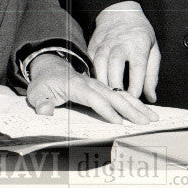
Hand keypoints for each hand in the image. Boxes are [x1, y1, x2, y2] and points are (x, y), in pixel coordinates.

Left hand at [25, 53, 159, 123]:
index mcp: (75, 85)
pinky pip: (119, 94)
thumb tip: (45, 111)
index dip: (105, 109)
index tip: (118, 122)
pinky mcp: (101, 87)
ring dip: (136, 105)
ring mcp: (97, 84)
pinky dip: (133, 101)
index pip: (93, 97)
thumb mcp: (36, 93)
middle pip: (112, 95)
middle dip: (130, 108)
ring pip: (119, 94)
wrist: (49, 66)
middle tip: (145, 121)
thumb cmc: (43, 83)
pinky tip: (144, 110)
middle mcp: (90, 83)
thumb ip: (40, 103)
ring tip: (152, 117)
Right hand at [87, 0, 160, 101]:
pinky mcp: (93, 45)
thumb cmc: (140, 34)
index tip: (135, 98)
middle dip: (116, 84)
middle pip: (116, 64)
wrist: (120, 12)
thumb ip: (151, 75)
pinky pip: (91, 61)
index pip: (137, 66)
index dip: (136, 84)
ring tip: (106, 96)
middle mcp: (120, 43)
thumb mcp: (153, 50)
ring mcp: (105, 43)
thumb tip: (151, 98)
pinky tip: (95, 86)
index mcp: (138, 44)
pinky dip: (92, 74)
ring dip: (102, 80)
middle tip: (118, 100)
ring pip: (100, 62)